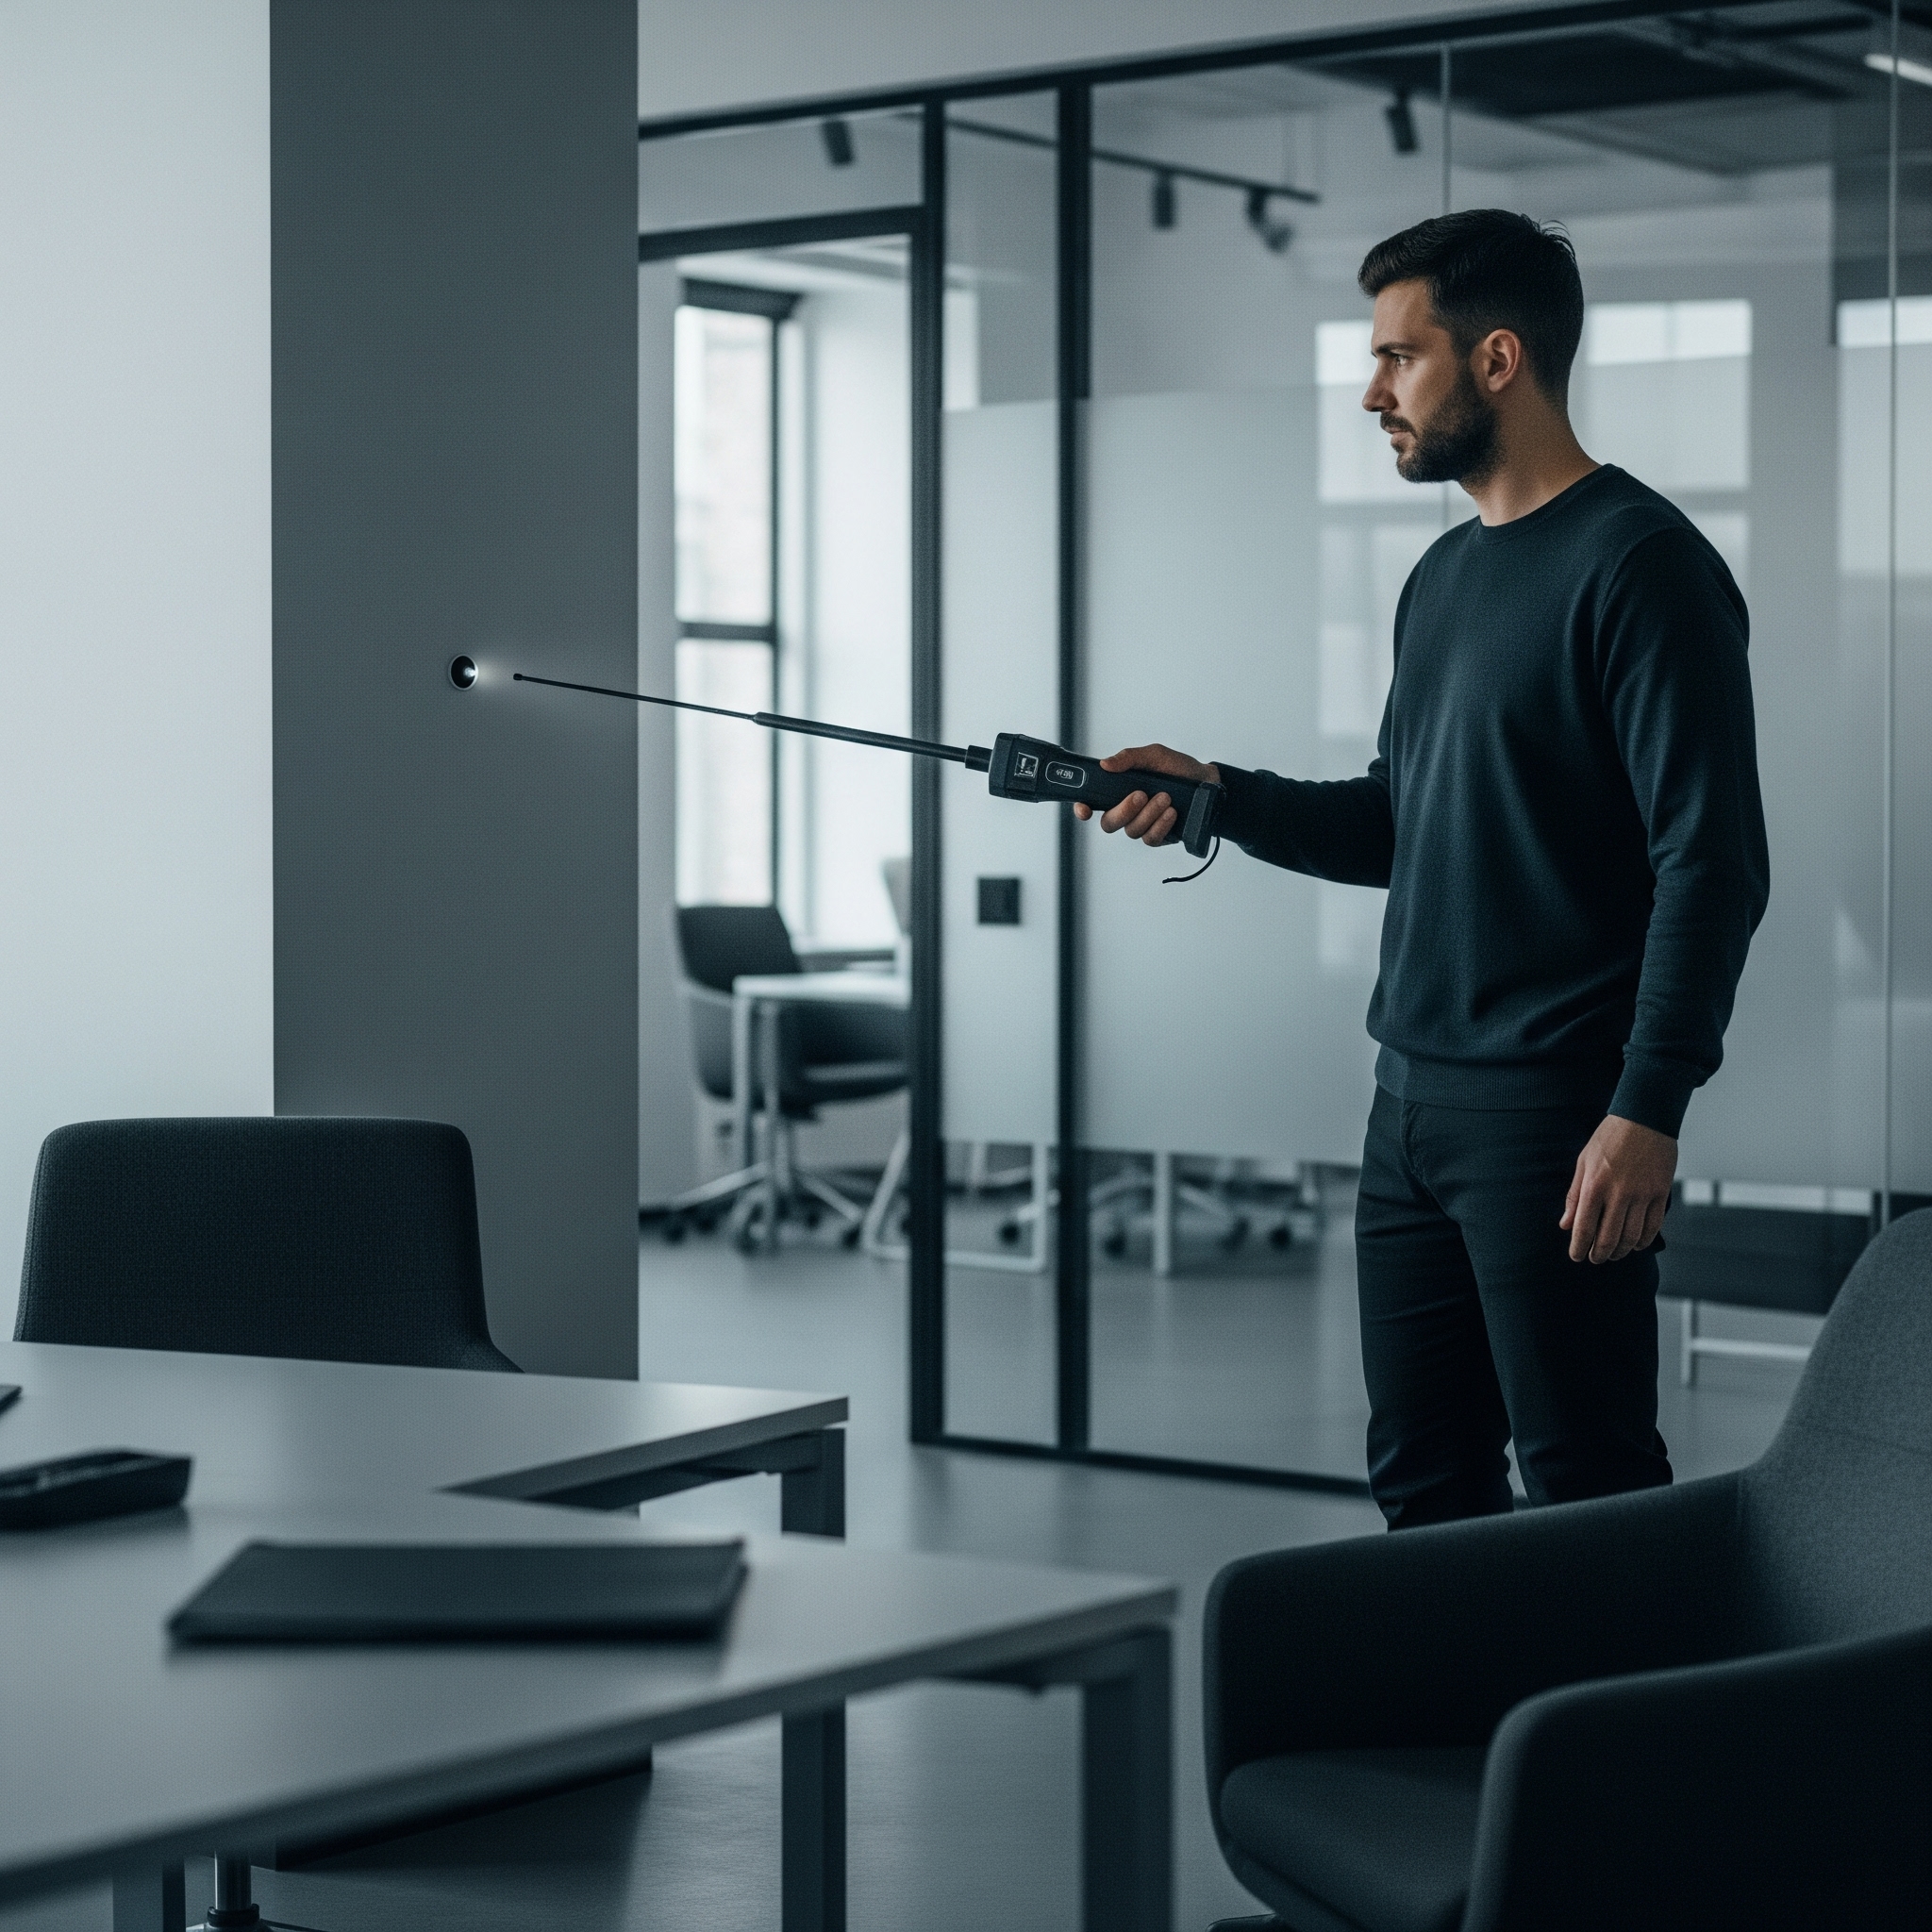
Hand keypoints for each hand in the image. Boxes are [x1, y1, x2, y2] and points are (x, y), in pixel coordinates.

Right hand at [1072, 744, 1220, 847]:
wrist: (1208, 783)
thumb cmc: (1178, 768)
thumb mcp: (1154, 755)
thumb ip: (1129, 757)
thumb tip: (1106, 763)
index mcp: (1119, 790)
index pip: (1092, 803)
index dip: (1082, 809)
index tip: (1085, 809)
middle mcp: (1128, 810)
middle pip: (1109, 823)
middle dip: (1124, 810)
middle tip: (1141, 795)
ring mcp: (1142, 825)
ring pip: (1132, 831)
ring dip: (1149, 814)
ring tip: (1167, 797)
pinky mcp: (1159, 836)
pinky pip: (1151, 838)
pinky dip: (1161, 825)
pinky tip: (1172, 813)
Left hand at [1561, 1115, 1676, 1264]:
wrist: (1644, 1118)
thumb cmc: (1609, 1138)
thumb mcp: (1583, 1162)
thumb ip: (1575, 1195)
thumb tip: (1566, 1224)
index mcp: (1595, 1185)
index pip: (1584, 1227)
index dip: (1578, 1247)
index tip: (1576, 1256)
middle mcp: (1618, 1193)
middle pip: (1608, 1238)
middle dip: (1599, 1254)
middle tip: (1594, 1259)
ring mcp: (1643, 1195)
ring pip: (1631, 1237)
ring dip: (1620, 1251)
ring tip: (1612, 1254)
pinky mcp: (1661, 1193)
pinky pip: (1654, 1226)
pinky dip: (1644, 1241)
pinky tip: (1636, 1244)